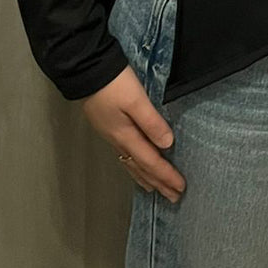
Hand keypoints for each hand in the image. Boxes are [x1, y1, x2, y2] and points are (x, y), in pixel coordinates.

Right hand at [80, 64, 185, 203]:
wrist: (86, 70)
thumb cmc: (114, 83)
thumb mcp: (136, 100)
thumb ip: (152, 122)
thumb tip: (168, 145)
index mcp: (126, 136)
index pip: (150, 162)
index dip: (166, 176)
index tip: (180, 188)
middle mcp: (118, 140)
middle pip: (141, 167)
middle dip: (158, 183)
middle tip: (173, 197)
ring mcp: (111, 135)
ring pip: (131, 164)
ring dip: (146, 177)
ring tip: (155, 190)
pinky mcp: (108, 127)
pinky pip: (124, 156)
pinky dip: (134, 166)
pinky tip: (135, 165)